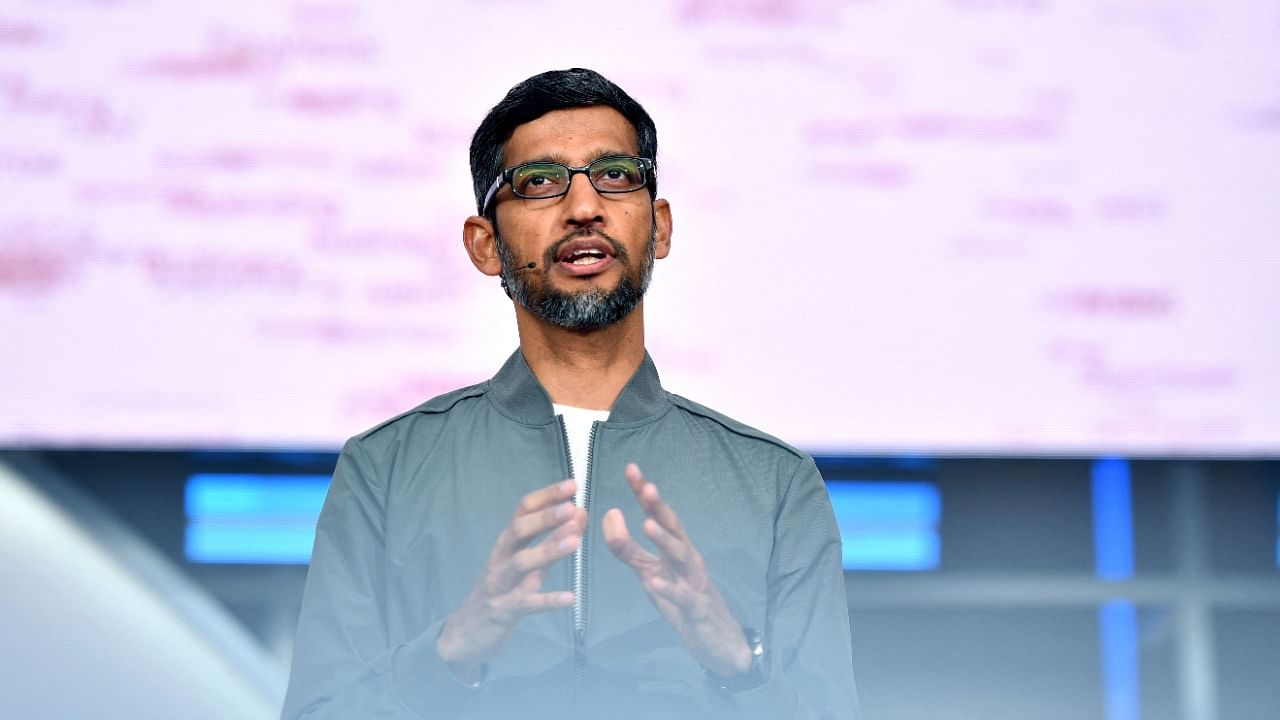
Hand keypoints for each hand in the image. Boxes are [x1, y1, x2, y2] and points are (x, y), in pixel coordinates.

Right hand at [437, 479, 585, 682]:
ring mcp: (498, 584)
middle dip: (545, 518)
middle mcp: (500, 558)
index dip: (547, 496)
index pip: (523, 510)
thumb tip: (578, 512)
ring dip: (547, 550)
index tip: (572, 484)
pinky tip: (570, 598)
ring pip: (520, 563)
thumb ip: (551, 541)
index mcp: (507, 543)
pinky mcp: (501, 611)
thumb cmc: (501, 592)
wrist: (467, 634)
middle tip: (572, 508)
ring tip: (575, 542)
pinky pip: (525, 603)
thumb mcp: (526, 564)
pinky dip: (548, 600)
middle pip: (518, 531)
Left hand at [602, 463, 751, 677]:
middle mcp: (687, 559)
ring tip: (647, 524)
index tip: (631, 469)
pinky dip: (669, 588)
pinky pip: (682, 597)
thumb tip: (609, 516)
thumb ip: (629, 549)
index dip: (645, 494)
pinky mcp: (696, 609)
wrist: (719, 639)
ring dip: (664, 540)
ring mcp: (694, 583)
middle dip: (659, 507)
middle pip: (673, 528)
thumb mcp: (651, 573)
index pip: (659, 515)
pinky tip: (654, 581)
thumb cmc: (683, 600)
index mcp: (676, 549)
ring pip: (681, 557)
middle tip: (647, 486)